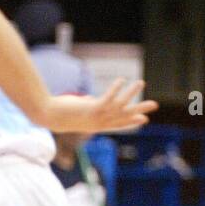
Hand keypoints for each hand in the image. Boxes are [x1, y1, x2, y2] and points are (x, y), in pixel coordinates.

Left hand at [39, 78, 157, 134]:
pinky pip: (108, 98)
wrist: (50, 116)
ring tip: (141, 82)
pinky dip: (116, 89)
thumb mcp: (78, 110)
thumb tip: (89, 100)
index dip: (131, 121)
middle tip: (154, 105)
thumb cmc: (60, 113)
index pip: (118, 124)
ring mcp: (97, 117)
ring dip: (131, 93)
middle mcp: (99, 123)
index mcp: (97, 125)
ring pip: (119, 106)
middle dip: (139, 110)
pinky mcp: (92, 109)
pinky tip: (122, 80)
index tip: (144, 119)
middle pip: (124, 116)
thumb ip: (87, 105)